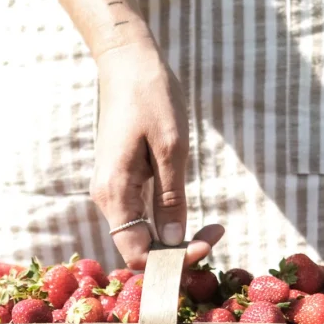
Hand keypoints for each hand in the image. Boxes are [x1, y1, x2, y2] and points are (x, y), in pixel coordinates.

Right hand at [92, 40, 222, 269]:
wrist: (127, 63)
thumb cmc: (151, 97)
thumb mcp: (171, 148)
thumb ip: (171, 198)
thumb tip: (174, 241)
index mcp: (116, 192)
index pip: (136, 254)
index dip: (171, 261)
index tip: (207, 242)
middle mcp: (108, 198)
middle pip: (138, 249)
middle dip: (177, 253)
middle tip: (216, 234)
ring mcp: (112, 191)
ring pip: (141, 236)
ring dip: (174, 241)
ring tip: (212, 228)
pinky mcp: (121, 182)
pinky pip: (141, 218)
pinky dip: (166, 225)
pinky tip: (190, 215)